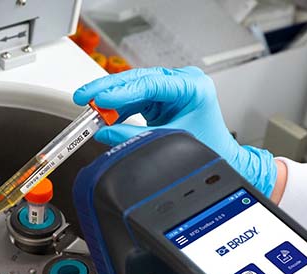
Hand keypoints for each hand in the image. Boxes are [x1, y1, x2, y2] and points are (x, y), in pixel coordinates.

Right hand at [73, 66, 276, 196]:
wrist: (221, 160)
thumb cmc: (207, 149)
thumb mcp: (167, 141)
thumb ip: (133, 136)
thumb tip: (104, 132)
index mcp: (193, 86)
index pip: (151, 84)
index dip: (122, 91)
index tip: (101, 99)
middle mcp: (182, 82)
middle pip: (138, 80)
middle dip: (108, 89)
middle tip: (85, 97)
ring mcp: (171, 89)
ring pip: (133, 88)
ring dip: (110, 99)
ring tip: (89, 109)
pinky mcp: (161, 98)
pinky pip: (134, 99)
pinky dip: (117, 107)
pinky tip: (102, 114)